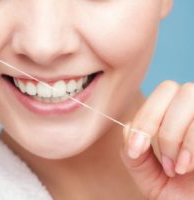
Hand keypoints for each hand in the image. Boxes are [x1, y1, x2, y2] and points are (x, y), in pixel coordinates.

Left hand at [121, 81, 193, 199]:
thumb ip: (134, 154)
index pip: (161, 92)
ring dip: (176, 138)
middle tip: (163, 161)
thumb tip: (127, 127)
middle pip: (172, 88)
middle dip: (160, 127)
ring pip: (189, 102)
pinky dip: (191, 146)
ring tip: (176, 168)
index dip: (144, 118)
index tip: (135, 150)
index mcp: (176, 115)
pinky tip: (188, 167)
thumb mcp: (149, 176)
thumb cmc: (179, 194)